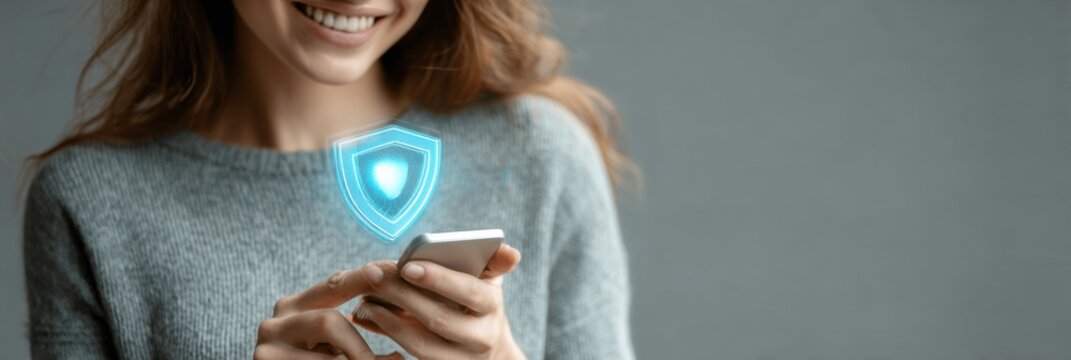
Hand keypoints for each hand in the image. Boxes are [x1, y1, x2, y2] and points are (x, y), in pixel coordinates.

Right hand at [254, 268, 402, 359]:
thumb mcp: (331, 344)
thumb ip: (353, 329)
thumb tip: (400, 335)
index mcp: (294, 306)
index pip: (332, 285)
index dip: (358, 278)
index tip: (381, 272)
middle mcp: (275, 323)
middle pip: (329, 321)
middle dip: (362, 346)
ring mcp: (267, 350)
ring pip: (330, 358)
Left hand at [351, 244, 524, 359]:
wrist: (486, 350)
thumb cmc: (478, 303)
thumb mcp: (489, 281)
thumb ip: (494, 262)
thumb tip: (512, 254)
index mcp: (492, 307)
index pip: (469, 292)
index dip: (439, 279)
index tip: (408, 265)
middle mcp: (480, 338)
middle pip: (439, 319)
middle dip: (402, 295)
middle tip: (372, 273)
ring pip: (422, 345)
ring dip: (389, 321)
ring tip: (366, 298)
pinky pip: (412, 358)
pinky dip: (389, 337)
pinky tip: (370, 318)